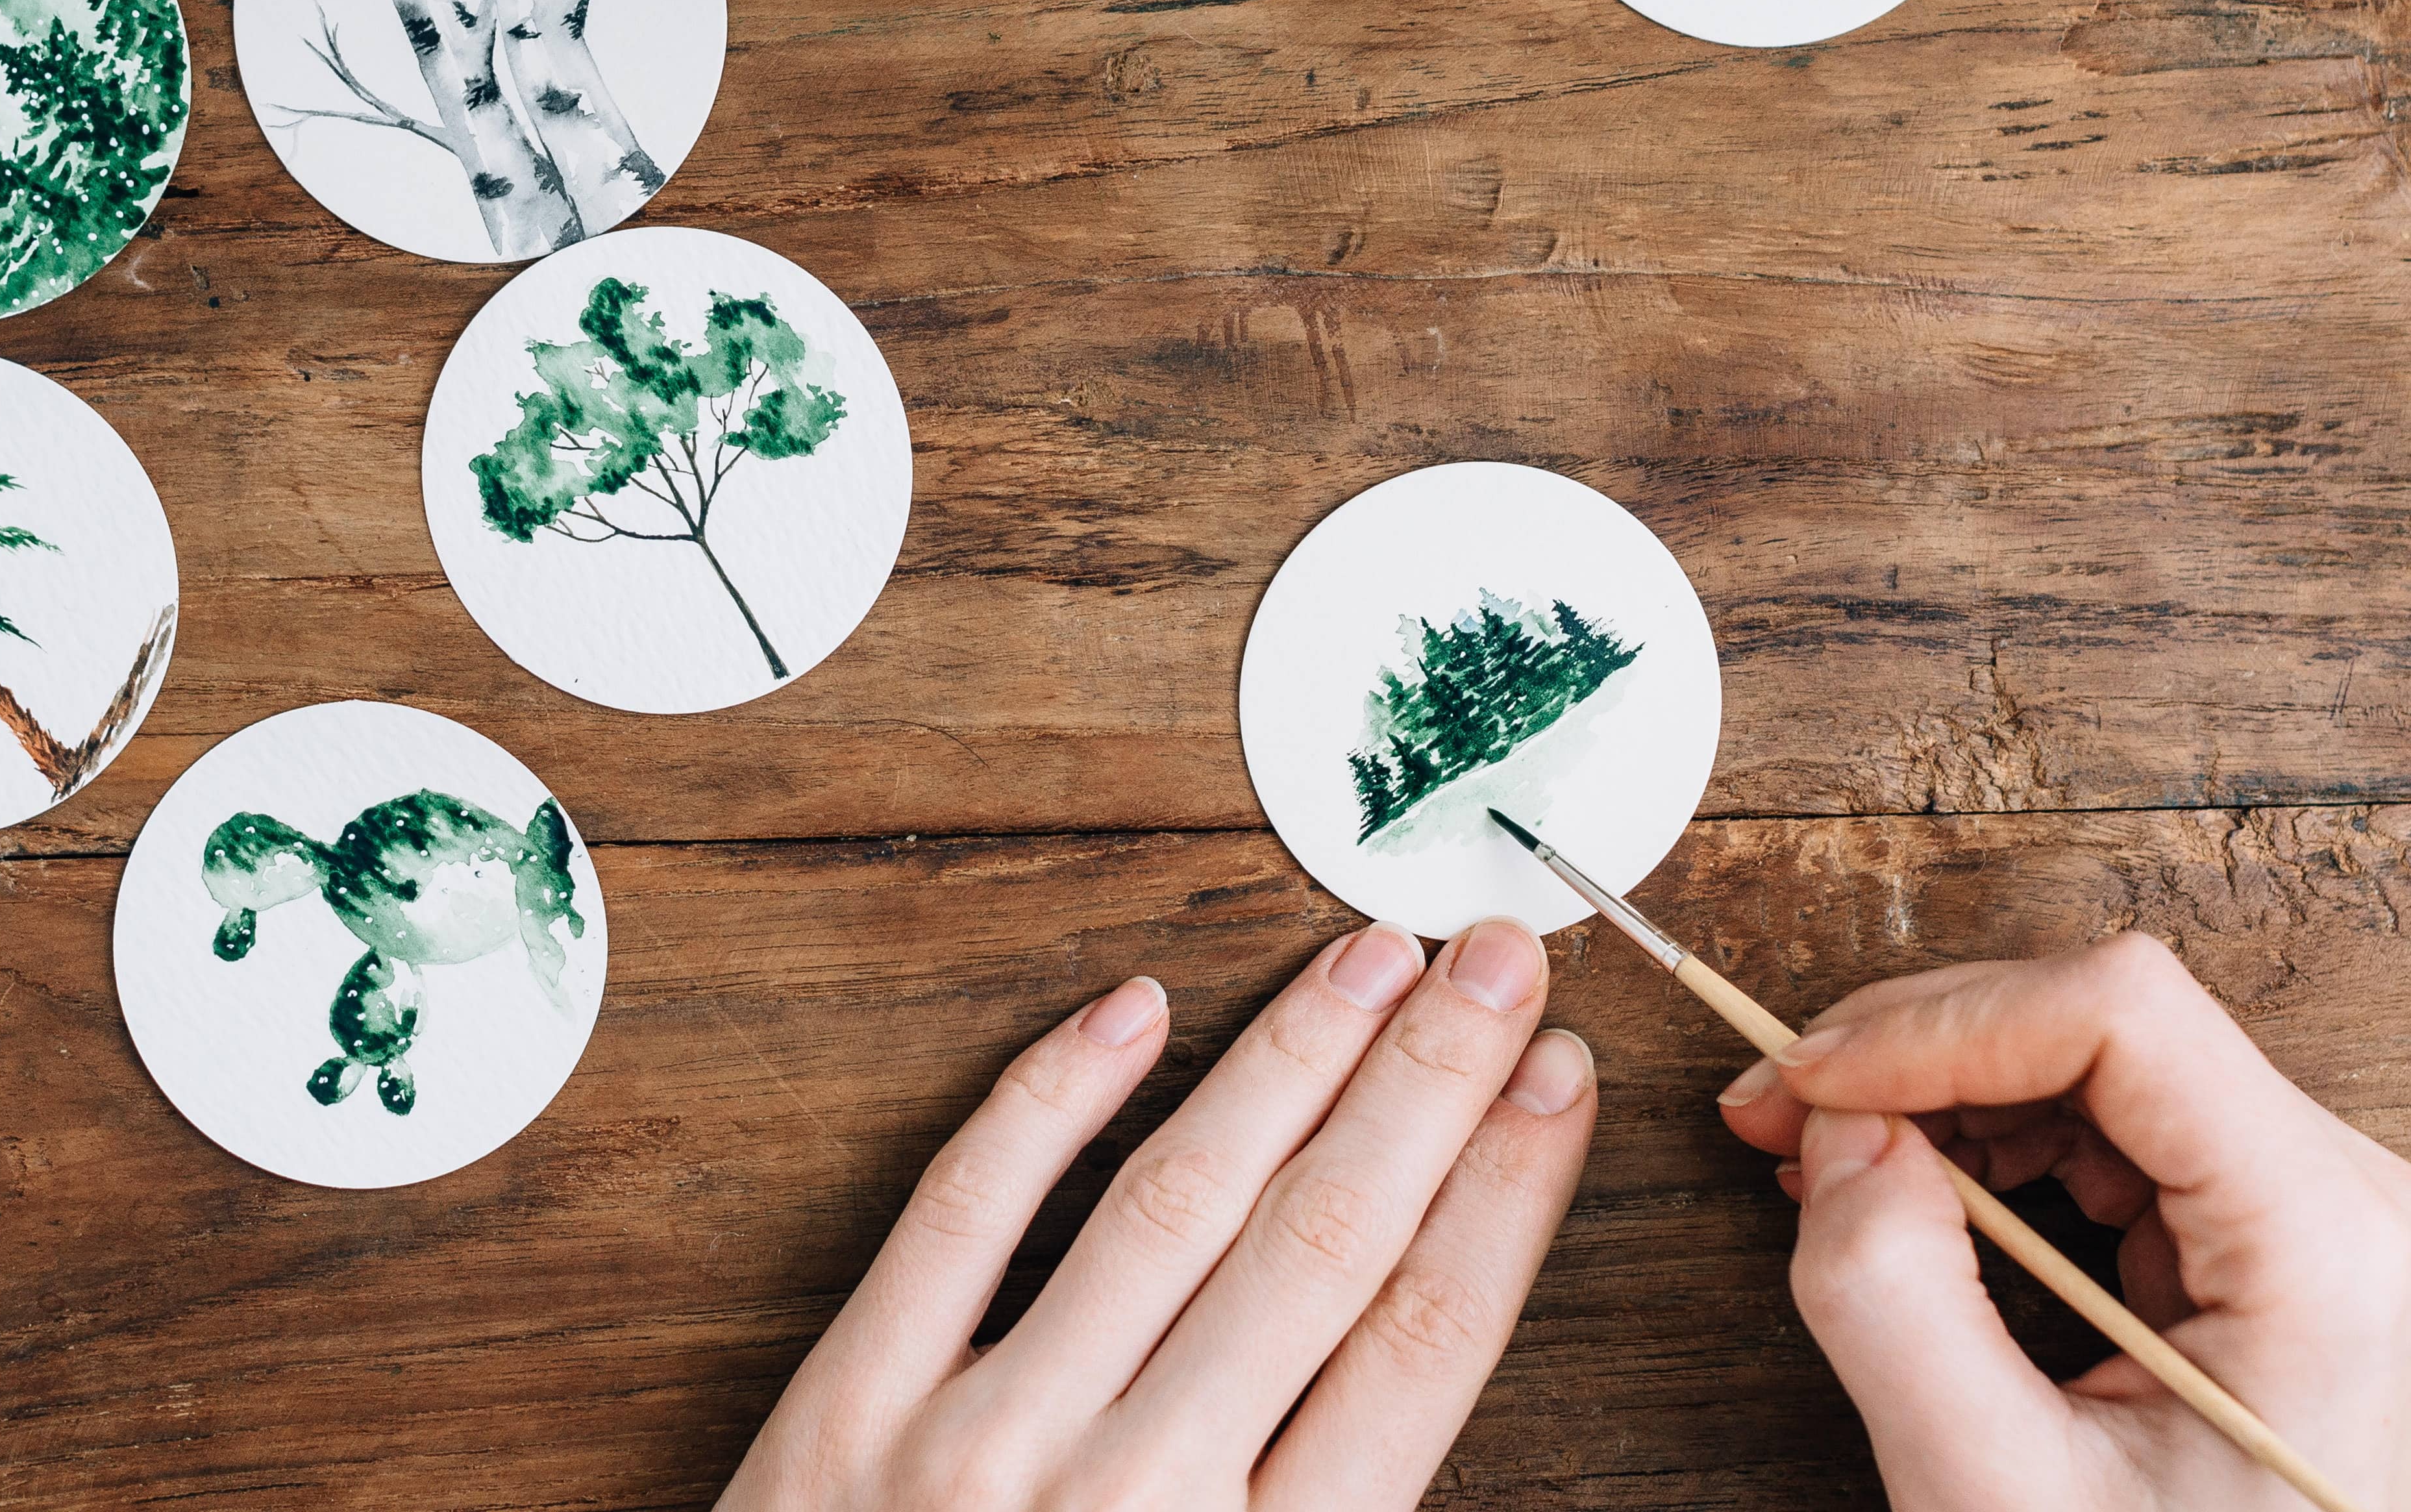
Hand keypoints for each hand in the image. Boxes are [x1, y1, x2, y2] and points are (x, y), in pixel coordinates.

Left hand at [722, 919, 1597, 1511]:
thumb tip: (1439, 1341)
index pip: (1419, 1343)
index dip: (1503, 1192)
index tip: (1559, 1073)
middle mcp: (1140, 1505)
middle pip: (1320, 1245)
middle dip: (1426, 1083)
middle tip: (1494, 954)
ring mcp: (986, 1449)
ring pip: (1168, 1203)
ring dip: (1285, 1061)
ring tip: (1369, 956)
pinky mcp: (851, 1414)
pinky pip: (963, 1216)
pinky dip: (1051, 1100)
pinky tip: (1134, 1007)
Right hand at [1718, 932, 2410, 1511]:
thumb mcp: (1994, 1494)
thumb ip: (1894, 1302)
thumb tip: (1834, 1128)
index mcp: (2330, 1252)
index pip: (2126, 1018)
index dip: (1943, 1024)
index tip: (1810, 1085)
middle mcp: (2361, 1202)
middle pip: (2113, 1023)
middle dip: (1924, 1052)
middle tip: (1778, 1113)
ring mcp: (2332, 1212)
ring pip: (2107, 1058)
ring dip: (1950, 1089)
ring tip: (1831, 1158)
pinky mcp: (2286, 1234)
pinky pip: (2124, 1123)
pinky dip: (2002, 1139)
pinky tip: (1917, 1186)